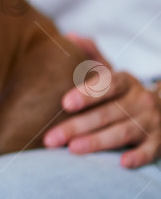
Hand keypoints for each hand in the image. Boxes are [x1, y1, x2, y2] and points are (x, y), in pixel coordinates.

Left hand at [43, 34, 160, 167]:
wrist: (160, 109)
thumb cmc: (120, 92)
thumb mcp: (110, 72)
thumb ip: (90, 55)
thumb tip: (71, 37)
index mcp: (124, 81)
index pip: (106, 85)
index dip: (86, 94)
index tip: (64, 103)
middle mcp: (139, 99)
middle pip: (107, 113)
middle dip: (77, 126)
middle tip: (51, 138)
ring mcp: (151, 121)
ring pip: (123, 132)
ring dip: (97, 141)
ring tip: (72, 149)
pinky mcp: (158, 141)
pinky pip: (150, 150)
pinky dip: (138, 156)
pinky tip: (122, 163)